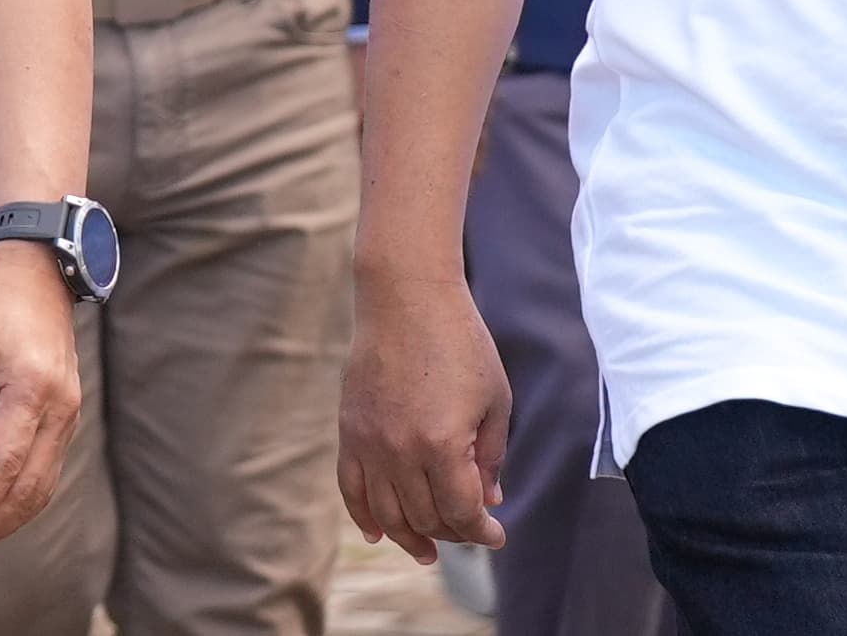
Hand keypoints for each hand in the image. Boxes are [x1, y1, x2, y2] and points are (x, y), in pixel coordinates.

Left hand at [0, 246, 82, 561]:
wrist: (37, 277)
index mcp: (31, 389)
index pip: (6, 465)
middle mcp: (60, 408)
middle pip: (29, 486)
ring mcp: (69, 414)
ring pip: (43, 485)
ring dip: (8, 519)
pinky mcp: (68, 417)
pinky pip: (48, 470)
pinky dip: (22, 498)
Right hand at [340, 265, 512, 564]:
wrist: (405, 296)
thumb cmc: (460, 341)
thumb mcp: (495, 401)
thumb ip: (490, 457)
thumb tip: (487, 500)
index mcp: (442, 445)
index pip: (462, 513)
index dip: (482, 533)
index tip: (497, 535)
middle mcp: (399, 450)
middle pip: (426, 516)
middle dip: (453, 532)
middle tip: (470, 531)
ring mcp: (368, 441)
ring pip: (387, 511)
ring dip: (410, 536)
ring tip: (428, 550)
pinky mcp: (349, 428)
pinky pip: (351, 486)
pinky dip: (363, 515)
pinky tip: (378, 534)